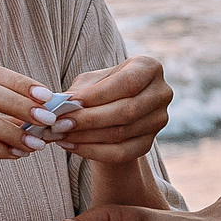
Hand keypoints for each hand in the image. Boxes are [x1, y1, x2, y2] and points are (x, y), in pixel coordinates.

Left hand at [36, 56, 169, 164]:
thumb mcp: (90, 82)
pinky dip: (93, 152)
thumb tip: (61, 104)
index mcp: (149, 68)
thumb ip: (80, 91)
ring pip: (122, 133)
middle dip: (89, 119)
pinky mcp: (150, 143)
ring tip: (60, 135)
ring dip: (87, 137)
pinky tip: (72, 146)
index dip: (97, 95)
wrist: (113, 111)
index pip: (127, 82)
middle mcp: (161, 93)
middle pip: (126, 111)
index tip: (68, 103)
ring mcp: (159, 120)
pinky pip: (121, 153)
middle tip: (59, 124)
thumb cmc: (100, 89)